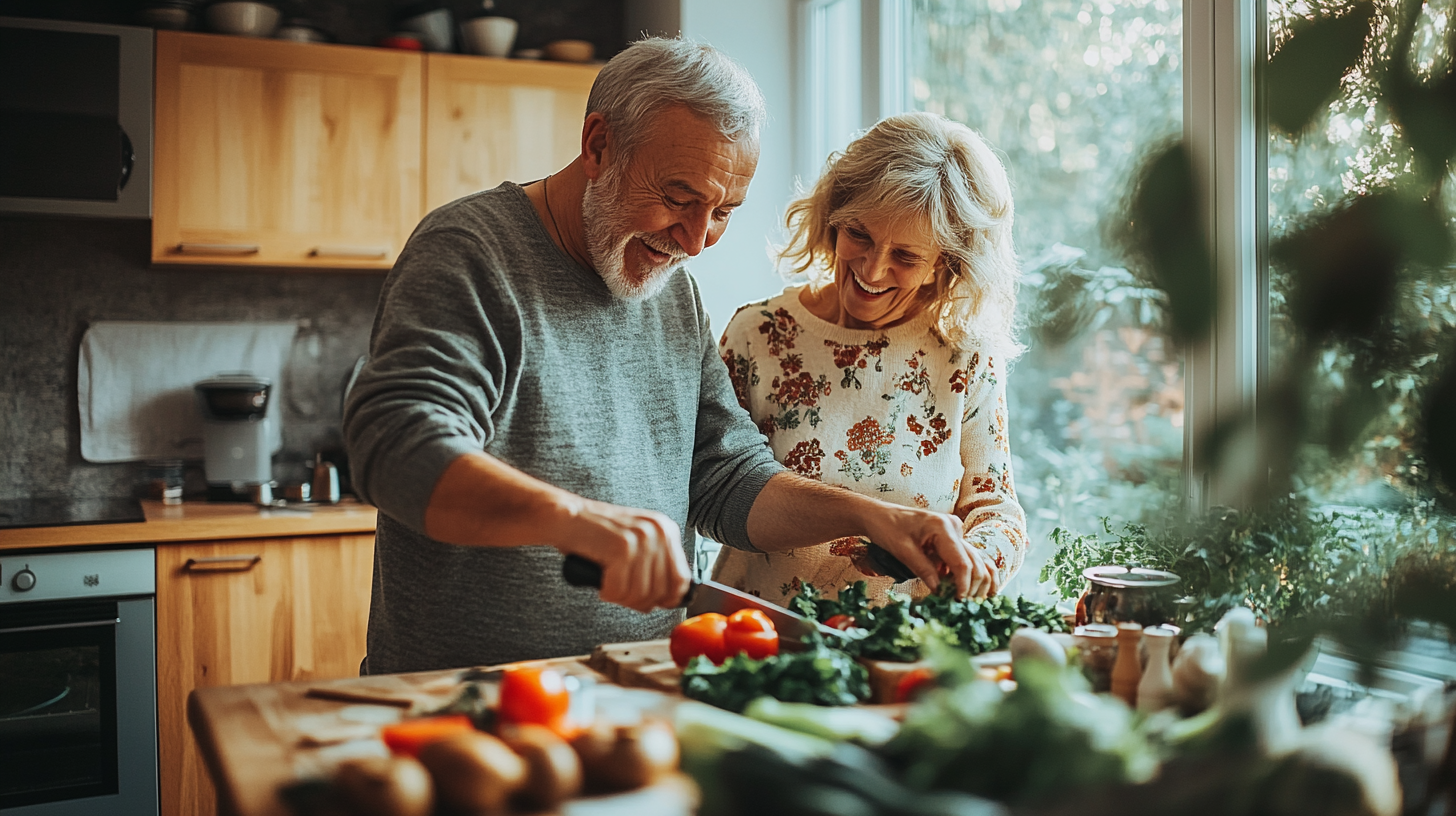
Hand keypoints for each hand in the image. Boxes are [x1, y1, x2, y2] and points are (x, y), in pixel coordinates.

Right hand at [554, 498, 690, 612]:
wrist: (566, 517)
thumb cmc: (597, 535)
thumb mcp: (636, 546)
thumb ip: (656, 568)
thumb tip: (672, 601)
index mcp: (666, 530)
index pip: (681, 579)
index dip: (667, 599)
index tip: (650, 603)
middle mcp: (658, 531)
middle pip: (662, 590)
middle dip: (640, 601)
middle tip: (621, 595)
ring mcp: (641, 537)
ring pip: (640, 593)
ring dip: (621, 599)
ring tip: (609, 588)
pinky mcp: (621, 546)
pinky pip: (619, 589)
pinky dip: (607, 593)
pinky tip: (601, 584)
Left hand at [861, 504, 997, 598]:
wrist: (879, 514)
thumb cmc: (887, 528)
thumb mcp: (902, 551)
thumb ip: (923, 570)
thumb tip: (940, 593)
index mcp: (943, 527)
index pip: (962, 563)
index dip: (963, 586)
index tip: (958, 602)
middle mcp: (954, 527)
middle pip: (975, 563)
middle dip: (973, 586)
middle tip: (964, 606)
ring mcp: (955, 532)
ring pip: (977, 560)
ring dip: (978, 581)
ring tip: (974, 601)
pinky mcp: (952, 539)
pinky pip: (968, 558)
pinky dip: (971, 574)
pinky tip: (972, 590)